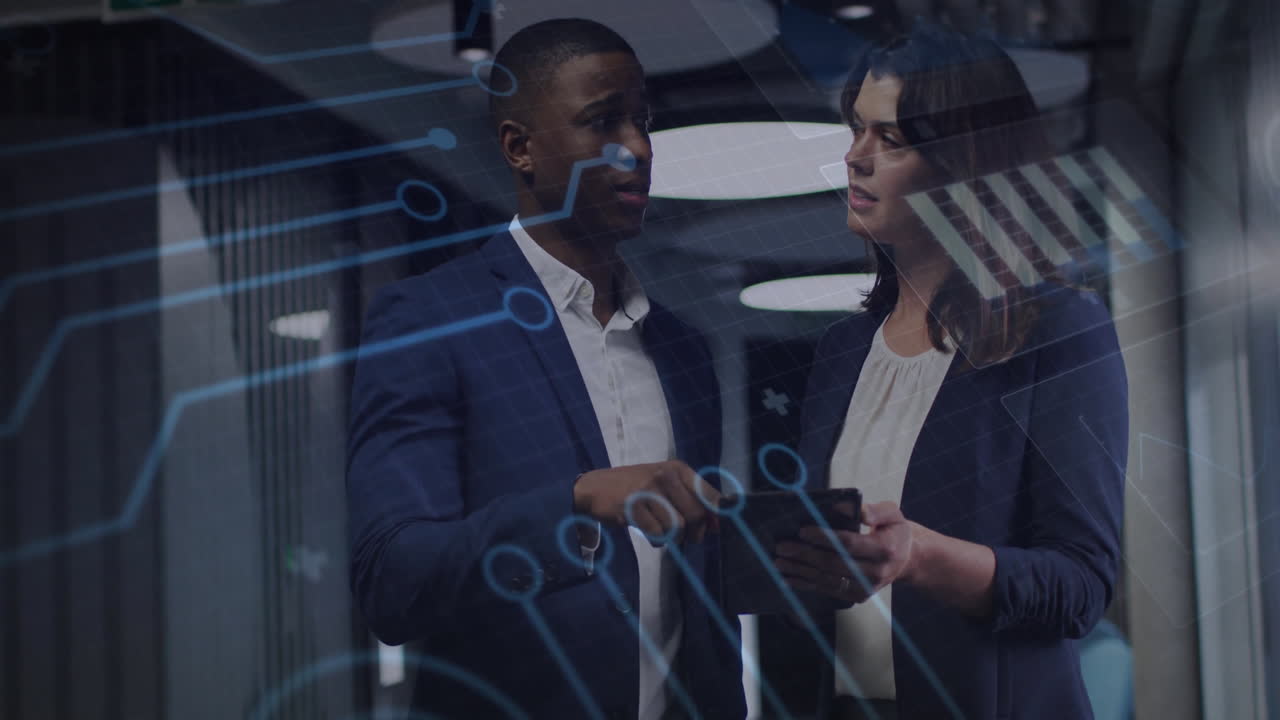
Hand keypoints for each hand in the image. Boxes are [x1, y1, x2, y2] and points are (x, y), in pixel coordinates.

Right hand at [573, 461, 720, 543]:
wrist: (595, 487)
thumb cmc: (636, 487)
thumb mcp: (665, 486)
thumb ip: (692, 501)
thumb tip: (717, 526)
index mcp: (678, 469)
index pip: (709, 494)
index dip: (715, 516)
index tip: (713, 528)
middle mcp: (666, 476)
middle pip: (696, 514)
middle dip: (695, 533)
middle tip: (687, 537)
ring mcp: (648, 490)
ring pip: (677, 527)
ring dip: (673, 538)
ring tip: (664, 532)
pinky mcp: (633, 507)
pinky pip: (657, 534)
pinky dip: (657, 540)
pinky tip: (649, 532)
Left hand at [774, 502, 916, 603]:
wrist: (906, 560)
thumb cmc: (895, 531)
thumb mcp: (893, 513)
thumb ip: (874, 510)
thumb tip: (850, 509)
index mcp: (885, 549)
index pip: (848, 544)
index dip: (824, 538)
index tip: (803, 531)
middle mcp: (876, 572)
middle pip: (833, 564)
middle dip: (805, 555)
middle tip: (782, 547)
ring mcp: (866, 588)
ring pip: (828, 580)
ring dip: (800, 572)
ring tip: (779, 563)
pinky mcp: (857, 596)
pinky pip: (828, 590)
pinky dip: (806, 584)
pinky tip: (789, 578)